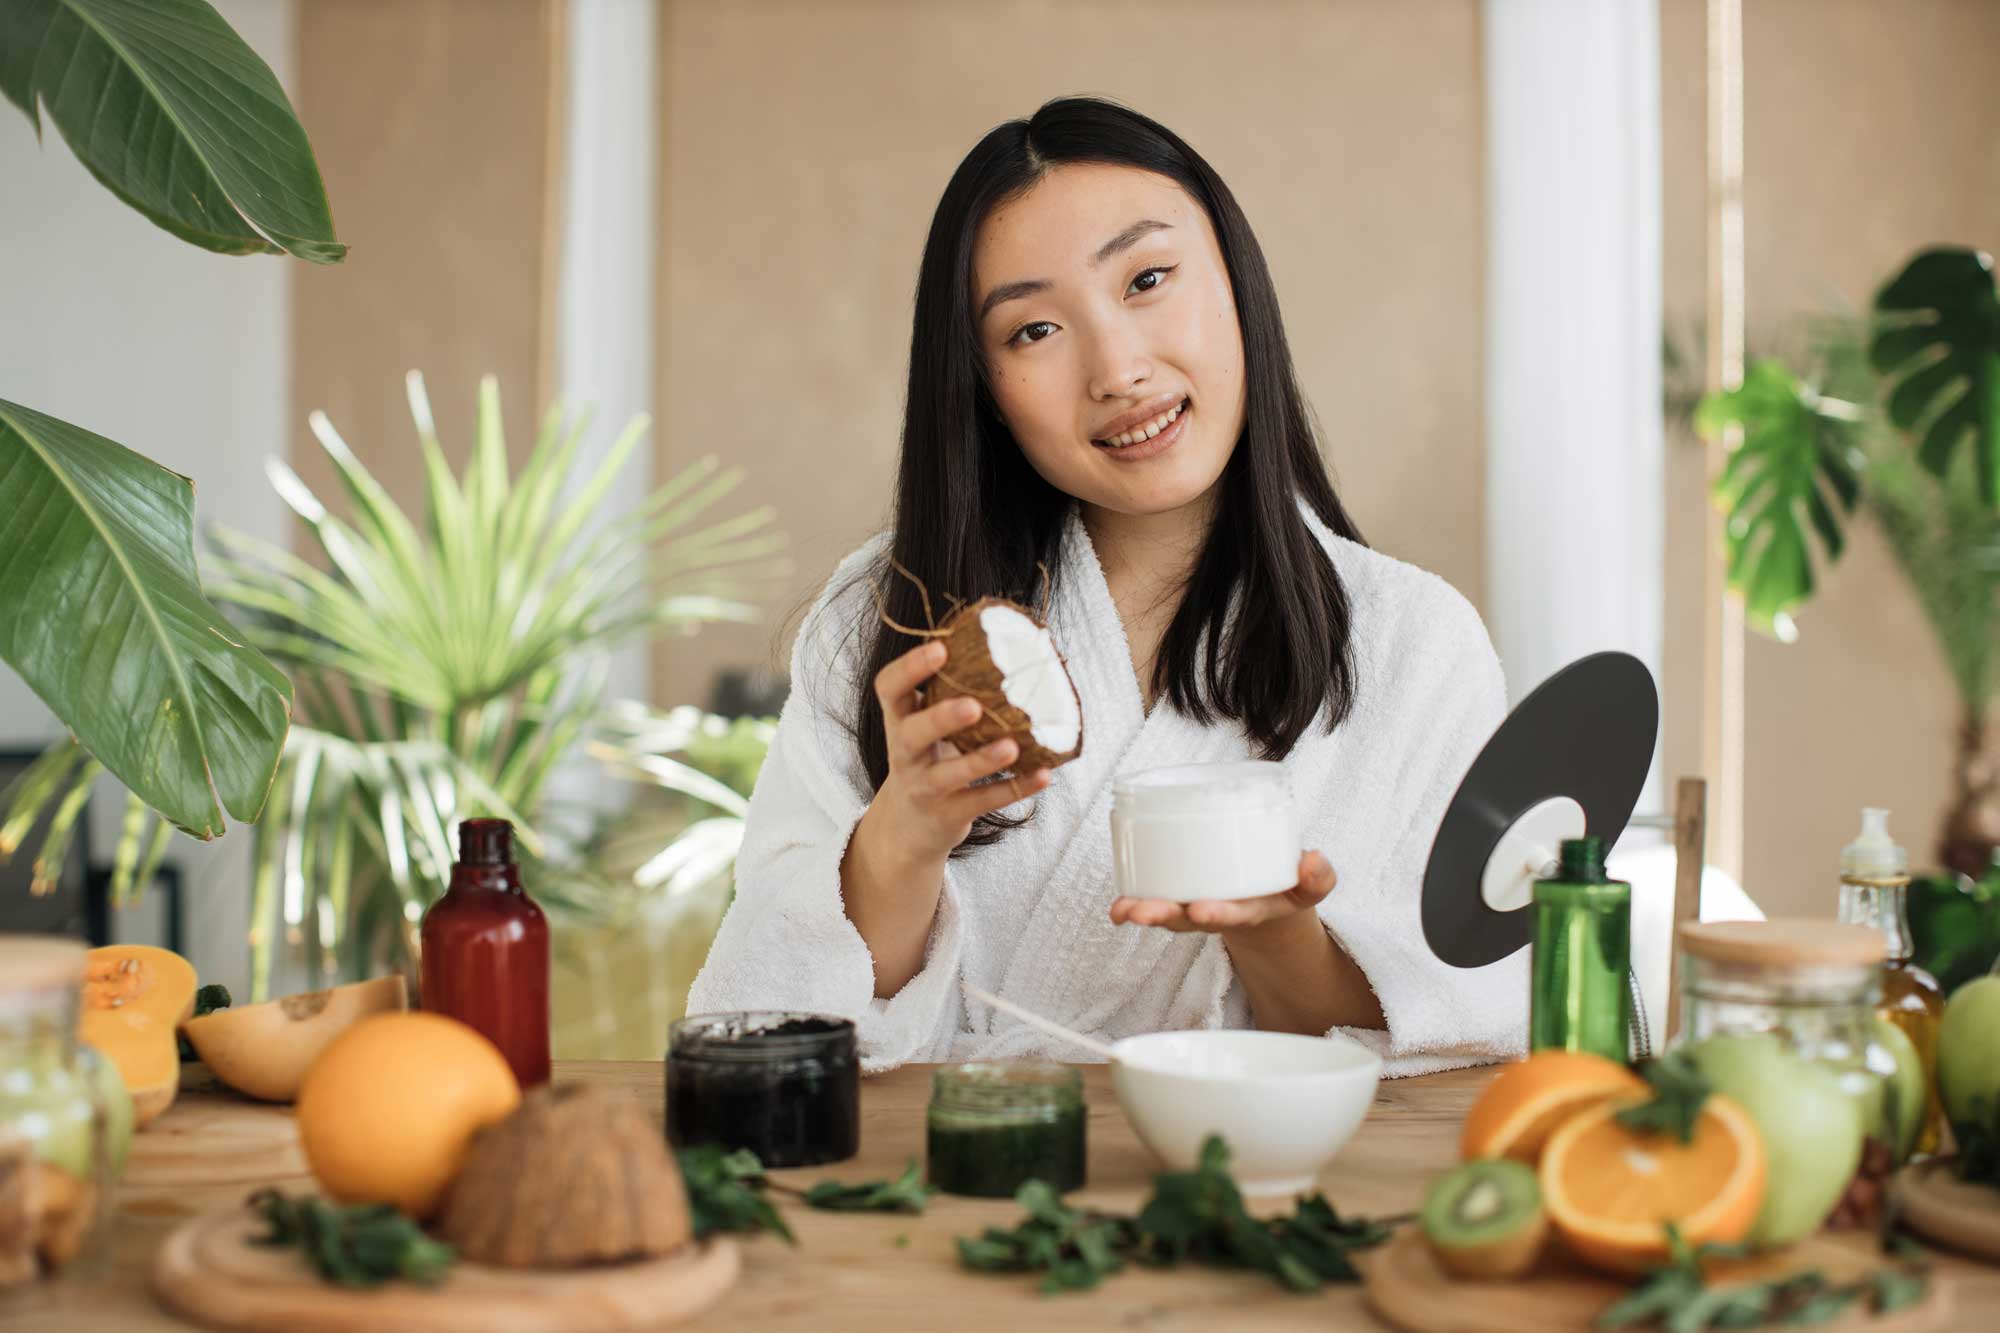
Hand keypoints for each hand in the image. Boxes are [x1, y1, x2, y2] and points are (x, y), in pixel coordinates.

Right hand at [869, 640, 1052, 863]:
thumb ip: (948, 690)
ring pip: (949, 775)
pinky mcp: (949, 815)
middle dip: (941, 718)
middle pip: (912, 735)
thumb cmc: (929, 757)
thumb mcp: (923, 724)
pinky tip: (1044, 774)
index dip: (910, 668)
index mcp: (899, 721)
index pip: (889, 690)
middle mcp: (905, 754)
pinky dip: (1016, 788)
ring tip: (1013, 745)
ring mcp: (925, 787)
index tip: (941, 649)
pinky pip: (984, 801)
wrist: (910, 827)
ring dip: (981, 760)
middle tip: (973, 705)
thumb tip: (1012, 637)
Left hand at [1108, 850, 1336, 936]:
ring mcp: (1194, 905)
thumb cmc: (1284, 887)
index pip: (1232, 915)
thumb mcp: (1308, 886)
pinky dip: (1133, 903)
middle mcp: (1216, 912)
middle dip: (1164, 916)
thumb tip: (1314, 860)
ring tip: (1121, 911)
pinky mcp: (1178, 893)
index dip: (1217, 913)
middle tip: (1143, 913)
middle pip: (1188, 919)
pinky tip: (1116, 906)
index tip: (1201, 910)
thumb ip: (1317, 877)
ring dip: (1142, 911)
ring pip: (1166, 912)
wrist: (1267, 900)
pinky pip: (1153, 898)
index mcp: (1248, 910)